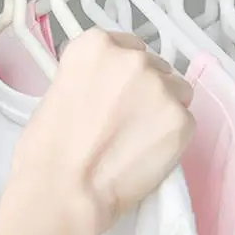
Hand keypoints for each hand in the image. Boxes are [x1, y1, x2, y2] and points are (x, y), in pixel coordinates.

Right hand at [10, 28, 194, 234]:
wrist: (64, 189)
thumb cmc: (49, 147)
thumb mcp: (60, 88)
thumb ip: (92, 75)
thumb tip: (109, 84)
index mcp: (96, 44)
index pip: (126, 46)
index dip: (123, 73)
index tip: (117, 92)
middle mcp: (132, 57)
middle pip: (154, 66)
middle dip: (144, 90)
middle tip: (126, 120)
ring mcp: (160, 86)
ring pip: (176, 91)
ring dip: (163, 109)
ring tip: (139, 138)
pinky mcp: (181, 119)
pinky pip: (184, 121)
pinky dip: (171, 136)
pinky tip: (148, 153)